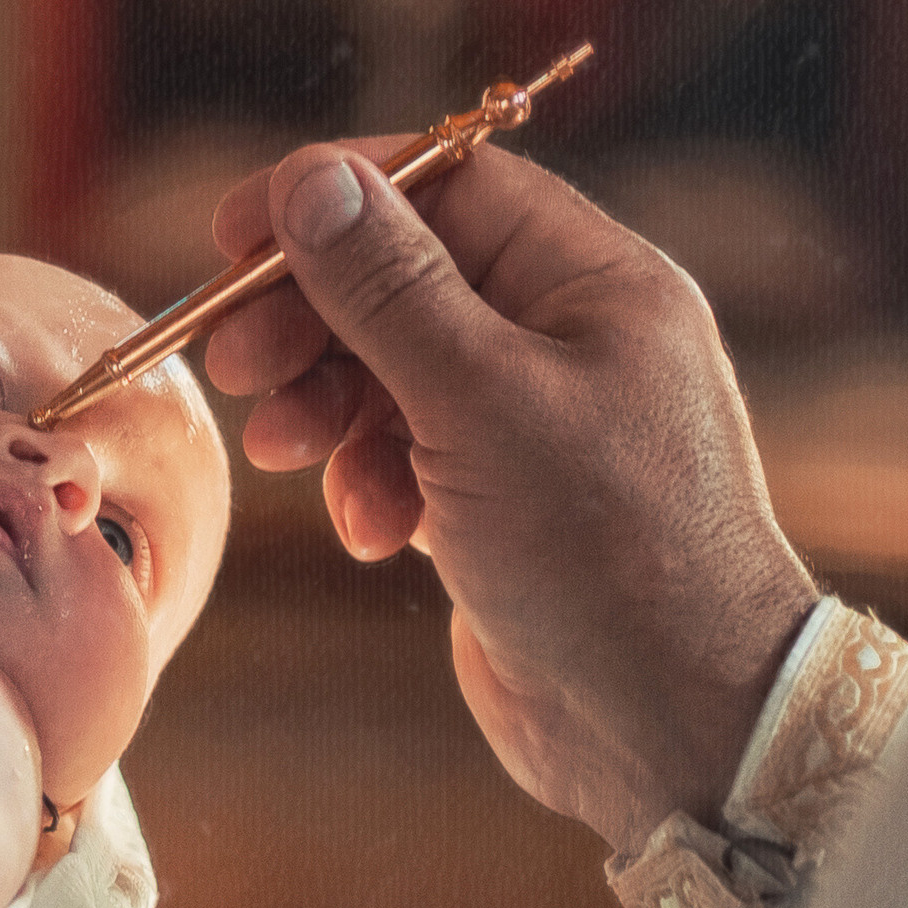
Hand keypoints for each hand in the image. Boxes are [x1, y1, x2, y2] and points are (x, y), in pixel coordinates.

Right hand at [206, 143, 818, 851]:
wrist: (674, 727)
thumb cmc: (609, 554)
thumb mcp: (482, 402)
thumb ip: (389, 290)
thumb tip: (312, 179)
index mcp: (597, 284)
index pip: (449, 187)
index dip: (335, 198)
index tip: (232, 235)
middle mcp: (570, 340)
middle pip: (404, 280)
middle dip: (311, 319)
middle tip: (236, 367)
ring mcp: (536, 425)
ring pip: (392, 372)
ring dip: (326, 407)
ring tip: (287, 453)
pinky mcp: (503, 503)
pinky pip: (406, 455)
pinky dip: (367, 481)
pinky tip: (369, 532)